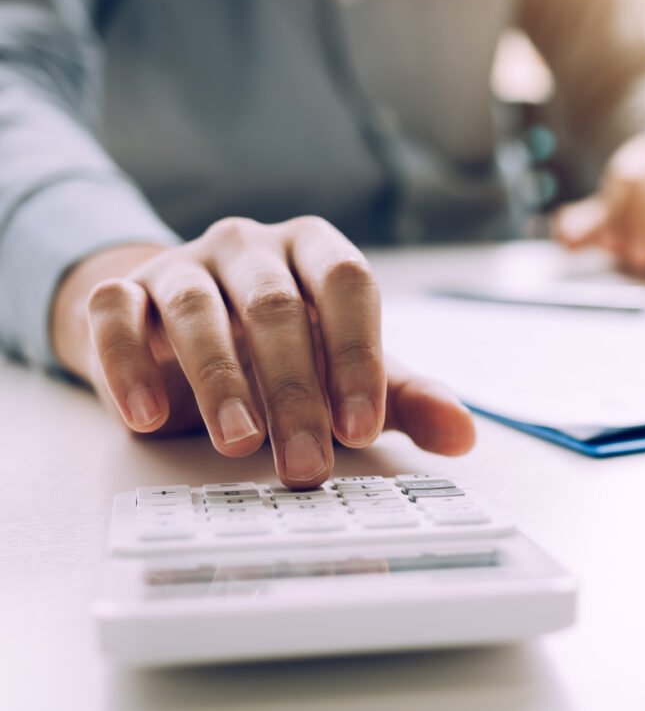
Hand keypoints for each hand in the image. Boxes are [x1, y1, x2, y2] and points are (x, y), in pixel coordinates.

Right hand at [52, 216, 474, 486]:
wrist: (182, 327)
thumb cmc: (282, 348)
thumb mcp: (347, 370)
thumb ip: (402, 397)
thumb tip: (464, 435)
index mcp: (315, 250)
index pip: (347, 283)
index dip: (357, 354)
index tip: (362, 428)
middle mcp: (251, 246)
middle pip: (276, 306)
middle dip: (295, 391)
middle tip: (307, 464)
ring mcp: (183, 264)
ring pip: (197, 309)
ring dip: (220, 381)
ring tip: (239, 445)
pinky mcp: (123, 291)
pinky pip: (114, 314)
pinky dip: (127, 364)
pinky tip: (148, 418)